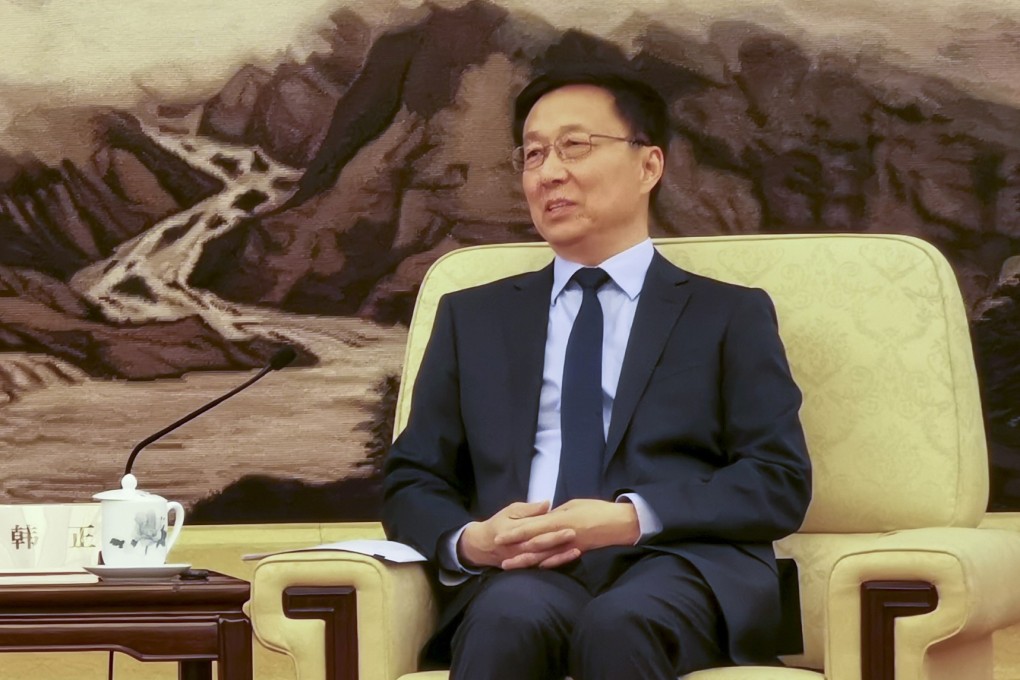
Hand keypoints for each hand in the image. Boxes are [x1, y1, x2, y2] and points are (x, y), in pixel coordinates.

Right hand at [457, 501, 576, 568]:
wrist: (483, 546)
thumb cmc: (499, 524)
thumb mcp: (510, 511)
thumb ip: (529, 510)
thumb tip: (547, 504)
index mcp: (515, 531)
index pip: (535, 529)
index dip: (551, 528)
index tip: (568, 524)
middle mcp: (519, 547)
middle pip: (540, 545)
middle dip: (558, 541)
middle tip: (574, 534)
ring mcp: (523, 558)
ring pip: (543, 558)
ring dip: (560, 556)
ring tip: (577, 551)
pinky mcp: (526, 565)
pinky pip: (542, 566)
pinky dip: (555, 563)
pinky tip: (568, 560)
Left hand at [495, 499, 639, 569]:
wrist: (620, 523)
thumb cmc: (597, 509)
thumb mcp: (573, 505)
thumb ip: (556, 514)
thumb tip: (544, 518)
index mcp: (559, 519)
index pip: (532, 526)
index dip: (514, 532)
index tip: (499, 536)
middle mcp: (562, 534)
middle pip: (533, 543)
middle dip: (514, 548)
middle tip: (497, 554)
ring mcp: (569, 546)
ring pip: (543, 555)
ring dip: (525, 561)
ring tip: (509, 565)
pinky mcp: (577, 553)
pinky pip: (558, 560)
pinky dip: (546, 564)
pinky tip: (536, 568)